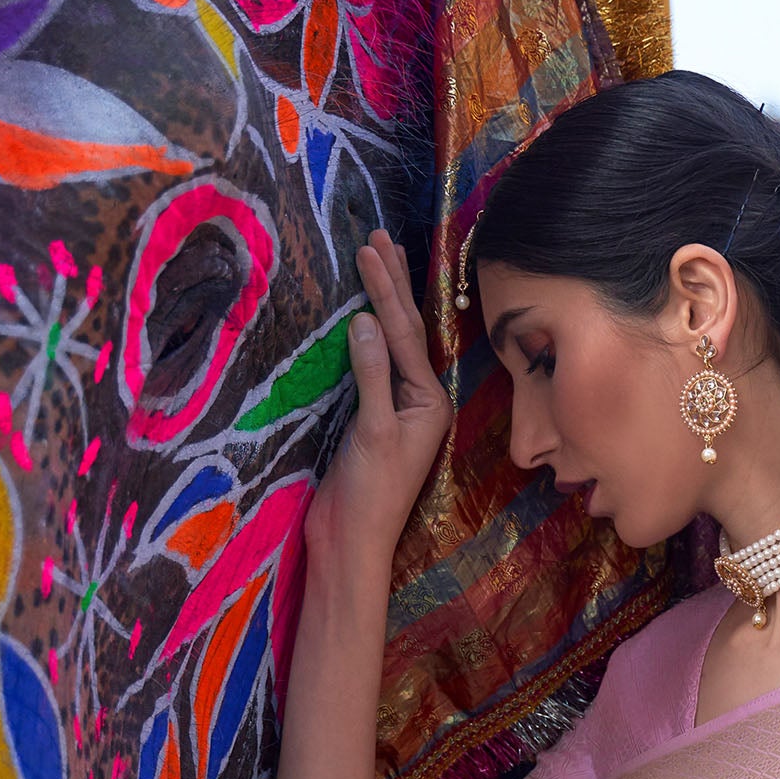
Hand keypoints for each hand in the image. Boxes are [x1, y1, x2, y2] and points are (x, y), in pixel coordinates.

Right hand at [307, 229, 450, 558]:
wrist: (349, 541)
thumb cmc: (369, 494)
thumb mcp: (373, 432)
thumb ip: (372, 376)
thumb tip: (366, 321)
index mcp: (430, 402)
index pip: (407, 334)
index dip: (387, 290)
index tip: (369, 248)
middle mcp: (419, 401)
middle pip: (406, 331)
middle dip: (392, 284)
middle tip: (377, 237)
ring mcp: (395, 408)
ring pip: (390, 344)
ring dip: (381, 302)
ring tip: (373, 259)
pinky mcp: (370, 420)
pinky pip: (371, 364)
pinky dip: (364, 334)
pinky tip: (356, 313)